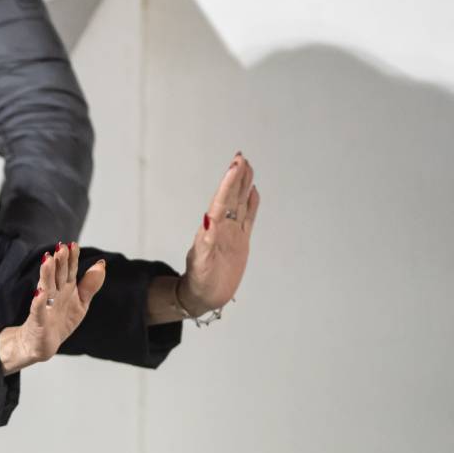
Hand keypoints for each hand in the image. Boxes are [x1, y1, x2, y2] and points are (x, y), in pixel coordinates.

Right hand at [0, 243, 105, 374]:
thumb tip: (101, 263)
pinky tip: (39, 294)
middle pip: (58, 275)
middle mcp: (54, 294)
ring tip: (47, 260)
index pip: (69, 270)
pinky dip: (38, 303)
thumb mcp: (81, 303)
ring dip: (46, 274)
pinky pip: (37, 311)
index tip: (73, 244)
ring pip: (46, 288)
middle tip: (61, 248)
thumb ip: (90, 284)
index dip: (72, 258)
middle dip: (59, 262)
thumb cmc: (60, 321)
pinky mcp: (38, 321)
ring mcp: (45, 306)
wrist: (40, 343)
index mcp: (65, 289)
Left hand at [178, 152, 260, 313]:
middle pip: (231, 197)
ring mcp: (232, 233)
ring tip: (248, 167)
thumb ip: (205, 244)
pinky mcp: (240, 242)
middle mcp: (222, 227)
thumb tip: (208, 222)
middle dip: (236, 178)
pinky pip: (248, 219)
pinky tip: (253, 192)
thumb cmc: (199, 281)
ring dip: (243, 186)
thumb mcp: (201, 263)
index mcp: (212, 229)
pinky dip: (252, 205)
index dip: (229, 183)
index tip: (235, 165)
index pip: (222, 201)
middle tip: (241, 157)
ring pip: (240, 204)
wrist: (203, 295)